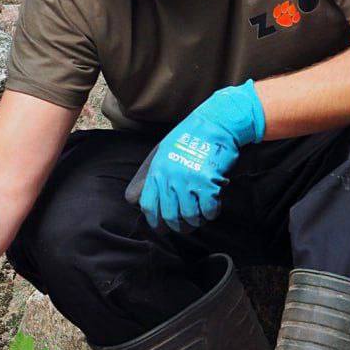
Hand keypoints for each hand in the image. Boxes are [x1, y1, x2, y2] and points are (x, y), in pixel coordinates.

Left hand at [128, 79, 264, 232]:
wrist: (217, 122)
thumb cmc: (189, 137)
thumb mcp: (162, 152)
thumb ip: (149, 175)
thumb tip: (132, 199)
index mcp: (157, 171)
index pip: (148, 205)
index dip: (154, 220)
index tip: (161, 226)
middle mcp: (171, 177)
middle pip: (169, 216)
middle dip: (177, 226)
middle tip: (184, 227)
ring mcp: (190, 180)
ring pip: (189, 216)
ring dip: (196, 222)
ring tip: (200, 218)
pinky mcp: (209, 182)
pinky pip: (209, 210)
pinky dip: (211, 213)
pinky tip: (213, 208)